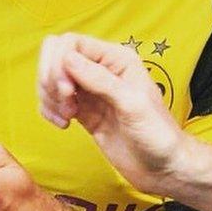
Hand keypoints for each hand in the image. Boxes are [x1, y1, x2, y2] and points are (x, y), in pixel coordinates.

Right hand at [37, 33, 189, 194]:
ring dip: (49, 97)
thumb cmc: (158, 135)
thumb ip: (100, 80)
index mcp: (117, 59)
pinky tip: (63, 124)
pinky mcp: (83, 111)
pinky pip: (54, 101)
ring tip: (66, 117)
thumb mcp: (132, 104)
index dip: (60, 63)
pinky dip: (49, 110)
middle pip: (56, 56)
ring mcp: (90, 91)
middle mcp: (102, 70)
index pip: (72, 43)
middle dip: (50, 79)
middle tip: (65, 103)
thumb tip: (68, 59)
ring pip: (52, 79)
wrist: (162, 167)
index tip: (66, 90)